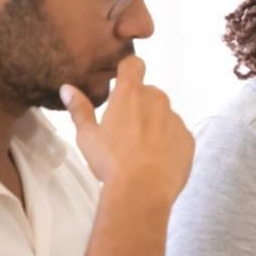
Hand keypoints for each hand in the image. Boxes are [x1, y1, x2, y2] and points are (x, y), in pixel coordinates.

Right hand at [60, 55, 193, 197]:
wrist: (143, 191)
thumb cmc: (111, 161)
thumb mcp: (87, 136)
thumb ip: (79, 109)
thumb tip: (67, 89)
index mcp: (131, 94)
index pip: (133, 64)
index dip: (127, 70)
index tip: (120, 82)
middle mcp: (157, 100)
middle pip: (148, 93)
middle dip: (138, 105)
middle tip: (124, 130)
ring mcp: (175, 119)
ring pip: (163, 115)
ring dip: (153, 125)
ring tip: (139, 150)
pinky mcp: (188, 139)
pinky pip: (176, 134)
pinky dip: (167, 143)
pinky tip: (155, 161)